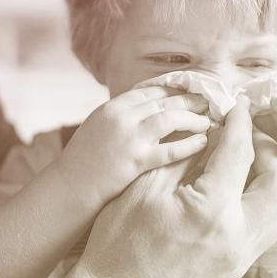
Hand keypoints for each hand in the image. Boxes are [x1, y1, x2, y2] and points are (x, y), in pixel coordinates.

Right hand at [56, 86, 210, 207]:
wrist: (67, 189)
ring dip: (193, 118)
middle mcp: (120, 117)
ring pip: (170, 119)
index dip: (175, 88)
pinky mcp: (134, 161)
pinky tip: (202, 143)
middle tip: (209, 102)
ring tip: (208, 122)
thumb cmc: (84, 162)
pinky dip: (189, 145)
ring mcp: (127, 138)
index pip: (151, 89)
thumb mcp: (99, 127)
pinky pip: (169, 150)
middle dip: (190, 100)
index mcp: (112, 107)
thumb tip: (150, 109)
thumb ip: (123, 117)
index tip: (192, 90)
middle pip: (164, 100)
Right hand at [72, 95, 276, 277]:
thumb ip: (185, 155)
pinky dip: (262, 206)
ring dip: (271, 182)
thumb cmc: (117, 241)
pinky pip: (267, 232)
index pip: (240, 154)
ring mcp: (239, 258)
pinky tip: (237, 193)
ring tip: (245, 165)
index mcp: (212, 211)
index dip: (240, 123)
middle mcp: (236, 237)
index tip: (238, 106)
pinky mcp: (235, 270)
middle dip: (268, 152)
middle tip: (244, 137)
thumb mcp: (145, 186)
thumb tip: (211, 130)